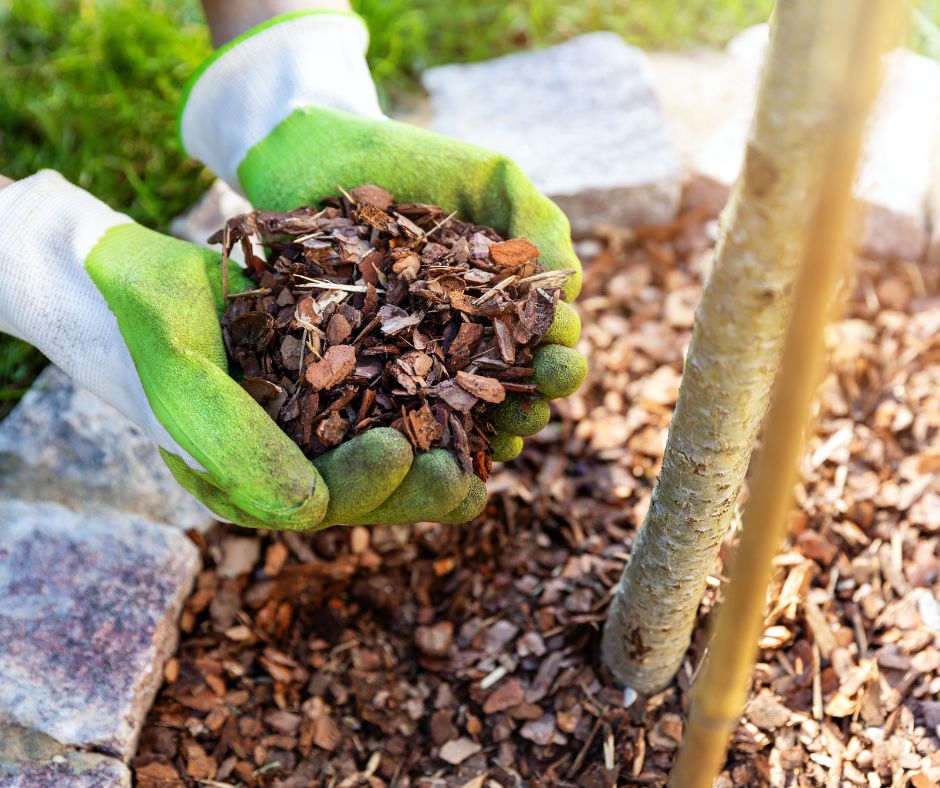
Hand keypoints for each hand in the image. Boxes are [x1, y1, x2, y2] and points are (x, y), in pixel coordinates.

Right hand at [0, 171, 480, 528]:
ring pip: (385, 453)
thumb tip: (310, 512)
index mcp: (249, 483)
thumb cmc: (151, 325)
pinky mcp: (333, 386)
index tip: (402, 448)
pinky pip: (387, 405)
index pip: (320, 502)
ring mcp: (313, 426)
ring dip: (438, 454)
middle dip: (419, 488)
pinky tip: (473, 392)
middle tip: (466, 472)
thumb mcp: (184, 380)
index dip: (367, 485)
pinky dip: (429, 402)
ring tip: (488, 447)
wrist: (138, 278)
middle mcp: (288, 463)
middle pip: (367, 490)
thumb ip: (235, 446)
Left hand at [180, 12, 587, 510]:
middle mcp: (466, 334)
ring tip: (500, 438)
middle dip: (533, 400)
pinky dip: (425, 434)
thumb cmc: (409, 161)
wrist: (316, 157)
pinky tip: (441, 450)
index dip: (558, 354)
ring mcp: (416, 355)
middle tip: (536, 402)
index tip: (556, 353)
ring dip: (491, 431)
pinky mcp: (365, 367)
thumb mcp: (489, 176)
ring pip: (465, 410)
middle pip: (513, 385)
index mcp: (502, 298)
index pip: (545, 340)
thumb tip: (571, 287)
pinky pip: (399, 412)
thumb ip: (539, 221)